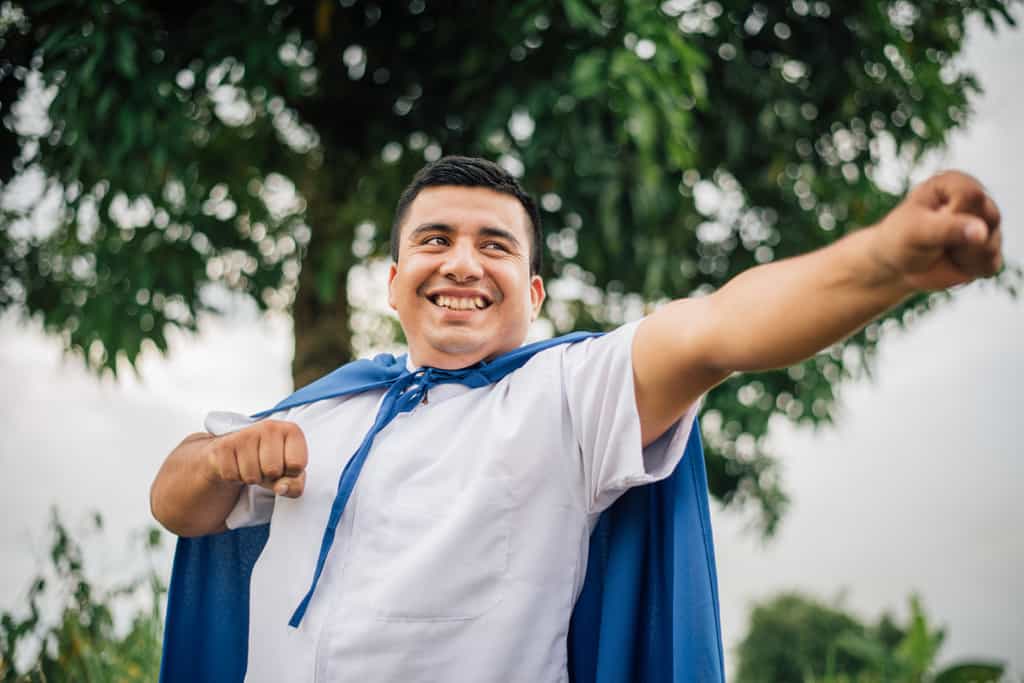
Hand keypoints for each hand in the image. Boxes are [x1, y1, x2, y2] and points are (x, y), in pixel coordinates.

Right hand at [204, 420, 307, 497]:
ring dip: (252, 478)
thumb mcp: (290, 475)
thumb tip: (282, 488)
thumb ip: (295, 485)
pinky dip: (235, 477)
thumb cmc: (271, 462)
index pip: (297, 465)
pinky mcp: (224, 445)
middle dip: (270, 477)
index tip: (286, 466)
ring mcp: (246, 434)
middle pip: (273, 470)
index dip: (291, 474)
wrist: (238, 453)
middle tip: (265, 467)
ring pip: (252, 476)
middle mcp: (270, 427)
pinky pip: (232, 476)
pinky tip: (238, 465)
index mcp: (292, 431)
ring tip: (253, 466)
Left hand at [871, 170, 1001, 291]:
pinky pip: (991, 264)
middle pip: (990, 218)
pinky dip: (969, 268)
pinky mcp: (990, 249)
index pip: (972, 196)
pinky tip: (953, 261)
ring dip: (962, 255)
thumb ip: (948, 228)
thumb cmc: (901, 239)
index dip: (951, 216)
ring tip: (941, 249)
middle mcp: (978, 200)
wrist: (896, 266)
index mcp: (957, 183)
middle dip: (959, 238)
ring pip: (990, 245)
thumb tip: (982, 231)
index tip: (930, 221)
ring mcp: (987, 225)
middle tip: (934, 240)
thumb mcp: (916, 230)